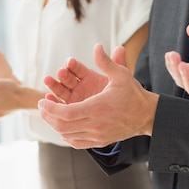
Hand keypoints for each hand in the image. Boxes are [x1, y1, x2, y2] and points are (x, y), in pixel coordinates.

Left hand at [38, 44, 158, 148]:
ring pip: (68, 135)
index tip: (42, 101)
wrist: (147, 115)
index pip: (66, 113)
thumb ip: (106, 62)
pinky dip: (66, 135)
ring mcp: (98, 135)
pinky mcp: (100, 141)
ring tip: (49, 114)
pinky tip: (63, 127)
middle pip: (63, 126)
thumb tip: (97, 46)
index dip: (51, 109)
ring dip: (55, 125)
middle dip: (48, 116)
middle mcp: (96, 124)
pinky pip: (77, 142)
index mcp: (98, 108)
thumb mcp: (121, 75)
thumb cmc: (133, 94)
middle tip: (41, 106)